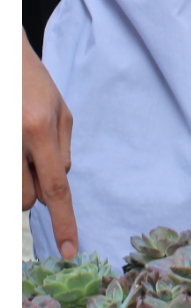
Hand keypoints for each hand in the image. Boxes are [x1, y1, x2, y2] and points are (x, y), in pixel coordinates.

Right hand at [22, 31, 76, 258]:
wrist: (3, 57)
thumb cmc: (31, 82)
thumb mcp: (60, 109)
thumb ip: (61, 149)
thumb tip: (59, 182)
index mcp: (39, 130)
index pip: (56, 188)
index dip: (63, 222)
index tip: (68, 251)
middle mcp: (12, 140)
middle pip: (25, 198)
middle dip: (32, 191)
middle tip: (32, 159)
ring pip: (10, 194)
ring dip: (18, 182)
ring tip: (21, 149)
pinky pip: (4, 177)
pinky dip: (12, 171)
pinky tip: (16, 146)